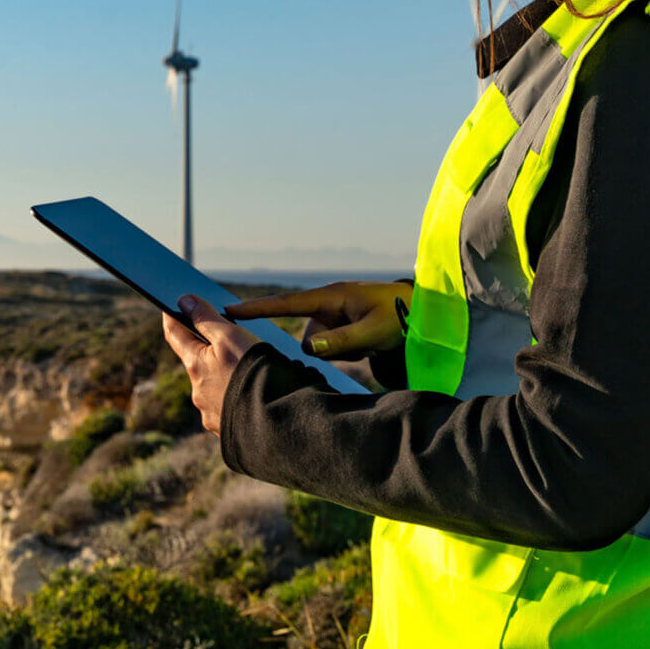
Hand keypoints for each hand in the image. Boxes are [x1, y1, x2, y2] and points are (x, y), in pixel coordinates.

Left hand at [162, 295, 259, 435]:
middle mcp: (198, 390)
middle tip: (222, 336)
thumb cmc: (251, 372)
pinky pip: (227, 406)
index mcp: (195, 365)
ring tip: (244, 368)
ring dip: (223, 375)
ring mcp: (211, 411)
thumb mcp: (229, 336)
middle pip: (197, 361)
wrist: (274, 418)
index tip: (171, 304)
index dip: (171, 317)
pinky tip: (250, 393)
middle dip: (206, 350)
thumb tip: (185, 301)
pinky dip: (235, 396)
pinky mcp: (227, 427)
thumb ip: (206, 318)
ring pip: (213, 385)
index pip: (174, 334)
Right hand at [225, 280, 411, 360]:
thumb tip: (307, 348)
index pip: (285, 304)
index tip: (228, 311)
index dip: (256, 309)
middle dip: (329, 347)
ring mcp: (334, 315)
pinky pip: (332, 348)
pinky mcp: (341, 326)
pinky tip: (369, 346)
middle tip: (360, 344)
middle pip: (308, 336)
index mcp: (330, 296)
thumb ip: (340, 341)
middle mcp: (328, 303)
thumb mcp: (372, 331)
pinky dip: (348, 351)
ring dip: (341, 352)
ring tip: (369, 344)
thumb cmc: (399, 316)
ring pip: (321, 346)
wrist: (422, 312)